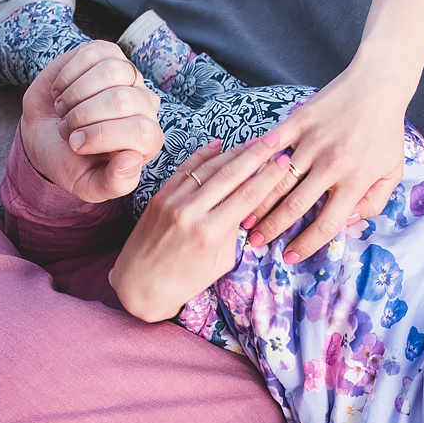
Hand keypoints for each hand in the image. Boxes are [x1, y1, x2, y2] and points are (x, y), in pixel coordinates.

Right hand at [18, 39, 165, 203]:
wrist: (43, 135)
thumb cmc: (69, 161)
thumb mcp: (88, 185)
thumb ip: (114, 183)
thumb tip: (132, 159)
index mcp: (147, 140)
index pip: (142, 131)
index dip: (102, 136)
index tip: (75, 144)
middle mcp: (144, 105)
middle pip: (122, 100)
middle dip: (83, 116)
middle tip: (66, 129)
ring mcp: (127, 76)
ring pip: (112, 71)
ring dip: (76, 93)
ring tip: (64, 109)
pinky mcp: (106, 54)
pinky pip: (92, 54)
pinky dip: (69, 74)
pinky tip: (61, 90)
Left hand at [109, 135, 295, 321]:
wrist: (138, 284)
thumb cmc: (184, 280)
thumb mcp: (220, 262)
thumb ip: (234, 231)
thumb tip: (248, 204)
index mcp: (211, 233)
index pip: (248, 195)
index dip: (270, 175)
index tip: (284, 160)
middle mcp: (191, 212)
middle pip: (232, 174)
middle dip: (257, 153)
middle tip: (276, 139)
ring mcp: (173, 201)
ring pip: (209, 167)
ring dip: (234, 151)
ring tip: (254, 141)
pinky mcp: (160, 195)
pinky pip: (186, 168)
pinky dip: (203, 154)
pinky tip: (219, 145)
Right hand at [245, 62, 411, 263]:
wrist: (378, 85)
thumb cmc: (386, 132)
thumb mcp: (392, 172)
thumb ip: (374, 203)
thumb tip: (346, 222)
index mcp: (355, 180)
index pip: (326, 224)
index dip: (305, 246)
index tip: (290, 257)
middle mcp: (332, 164)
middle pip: (294, 207)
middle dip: (271, 230)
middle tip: (255, 244)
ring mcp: (313, 141)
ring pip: (278, 181)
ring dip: (258, 203)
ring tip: (245, 220)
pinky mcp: (299, 120)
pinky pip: (272, 145)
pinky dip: (256, 163)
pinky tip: (242, 179)